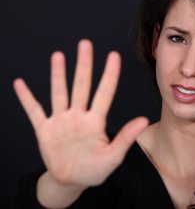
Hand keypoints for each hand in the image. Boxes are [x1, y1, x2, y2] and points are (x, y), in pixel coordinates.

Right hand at [13, 39, 147, 187]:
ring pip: (59, 93)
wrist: (72, 181)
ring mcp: (61, 121)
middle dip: (83, 65)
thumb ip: (125, 137)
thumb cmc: (95, 169)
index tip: (113, 55)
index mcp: (96, 122)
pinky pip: (34, 111)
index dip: (109, 74)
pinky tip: (20, 84)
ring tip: (58, 55)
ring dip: (58, 75)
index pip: (104, 93)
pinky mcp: (45, 130)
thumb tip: (143, 120)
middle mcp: (78, 116)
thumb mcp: (113, 156)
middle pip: (81, 86)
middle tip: (85, 44)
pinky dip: (26, 99)